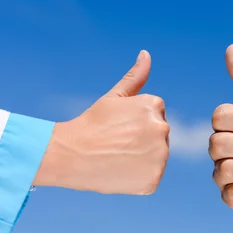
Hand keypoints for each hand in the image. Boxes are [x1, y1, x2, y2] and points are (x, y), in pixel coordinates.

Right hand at [34, 50, 169, 194]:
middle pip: (157, 138)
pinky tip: (119, 172)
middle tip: (116, 144)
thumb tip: (146, 54)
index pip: (154, 118)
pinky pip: (151, 178)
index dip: (134, 125)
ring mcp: (160, 156)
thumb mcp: (113, 98)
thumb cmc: (91, 124)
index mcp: (154, 106)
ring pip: (156, 158)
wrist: (70, 155)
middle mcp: (162, 129)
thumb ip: (135, 77)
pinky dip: (138, 179)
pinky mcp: (154, 178)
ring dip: (141, 160)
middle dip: (141, 141)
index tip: (117, 128)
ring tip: (117, 158)